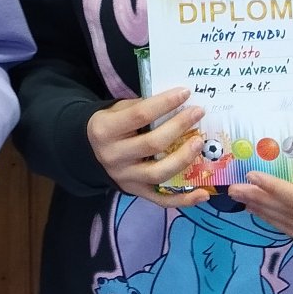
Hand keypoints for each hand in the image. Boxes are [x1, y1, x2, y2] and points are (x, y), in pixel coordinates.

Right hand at [87, 87, 211, 207]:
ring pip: (159, 173)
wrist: (90, 151)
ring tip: (199, 142)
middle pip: (153, 144)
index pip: (139, 115)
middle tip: (198, 113)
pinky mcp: (136, 192)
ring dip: (184, 158)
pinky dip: (184, 199)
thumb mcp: (116, 110)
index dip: (164, 103)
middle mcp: (113, 156)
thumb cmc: (110, 125)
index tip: (185, 93)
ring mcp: (125, 177)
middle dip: (179, 126)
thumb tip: (177, 103)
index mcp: (105, 130)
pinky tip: (203, 193)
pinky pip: (162, 200)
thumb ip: (141, 107)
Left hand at [227, 172, 292, 249]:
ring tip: (239, 196)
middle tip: (234, 187)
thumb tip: (282, 162)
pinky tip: (255, 209)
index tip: (252, 175)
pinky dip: (270, 220)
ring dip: (260, 210)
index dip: (275, 188)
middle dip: (258, 199)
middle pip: (288, 213)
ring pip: (286, 224)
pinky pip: (290, 232)